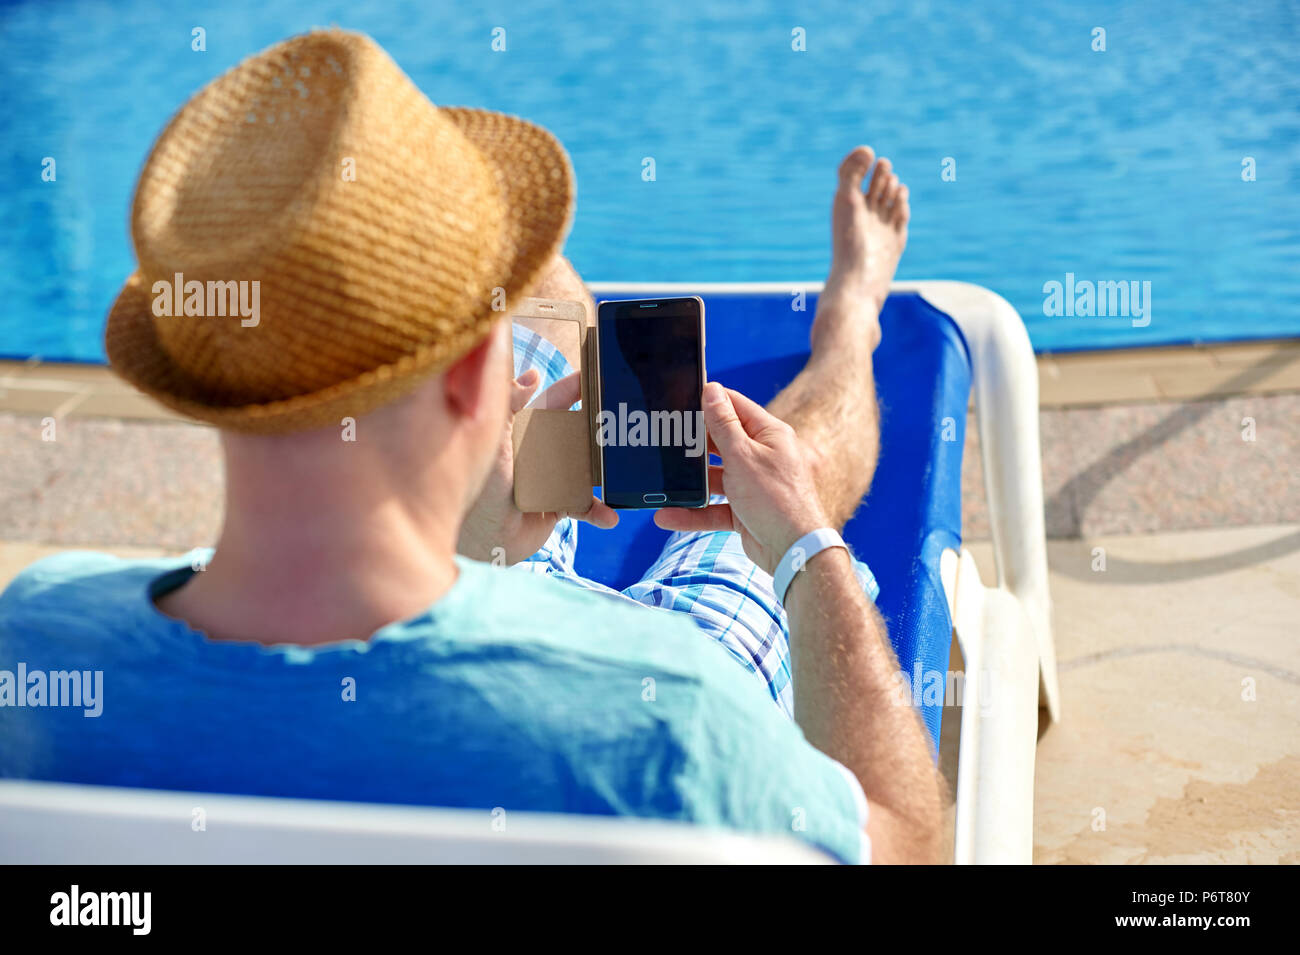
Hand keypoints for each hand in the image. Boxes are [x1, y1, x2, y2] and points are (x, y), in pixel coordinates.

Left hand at [459, 369, 617, 564]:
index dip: (577, 386)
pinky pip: (586, 506)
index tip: (601, 374)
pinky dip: (600, 511)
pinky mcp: (558, 507)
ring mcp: (553, 480)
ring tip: (627, 471)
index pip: (556, 401)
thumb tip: (533, 375)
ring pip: (589, 468)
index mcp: (526, 431)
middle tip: (628, 421)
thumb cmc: (481, 486)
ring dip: (609, 471)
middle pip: (580, 432)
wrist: (480, 540)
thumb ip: (509, 403)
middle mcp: (542, 452)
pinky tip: (609, 516)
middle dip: (603, 427)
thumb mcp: (493, 438)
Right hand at [654, 382, 828, 574]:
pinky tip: (667, 515)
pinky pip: (713, 508)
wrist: (793, 551)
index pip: (735, 407)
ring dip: (690, 482)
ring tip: (662, 480)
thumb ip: (723, 425)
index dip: (709, 401)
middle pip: (721, 442)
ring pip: (714, 478)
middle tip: (663, 439)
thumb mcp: (743, 455)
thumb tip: (712, 390)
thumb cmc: (776, 498)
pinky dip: (693, 512)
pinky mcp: (744, 511)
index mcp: (768, 434)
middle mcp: (762, 456)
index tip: (680, 400)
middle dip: (694, 444)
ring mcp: (752, 485)